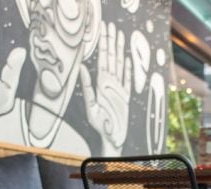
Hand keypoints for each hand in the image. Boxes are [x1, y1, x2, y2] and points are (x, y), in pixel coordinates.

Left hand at [80, 22, 131, 154]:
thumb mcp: (91, 106)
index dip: (103, 44)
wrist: (112, 138)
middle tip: (110, 26)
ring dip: (120, 50)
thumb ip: (87, 87)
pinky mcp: (126, 96)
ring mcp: (119, 89)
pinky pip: (128, 79)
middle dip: (111, 42)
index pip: (102, 60)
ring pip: (120, 65)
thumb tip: (81, 69)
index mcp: (101, 84)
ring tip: (120, 36)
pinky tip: (127, 58)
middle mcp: (110, 84)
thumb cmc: (100, 125)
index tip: (102, 30)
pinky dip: (129, 68)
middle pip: (111, 58)